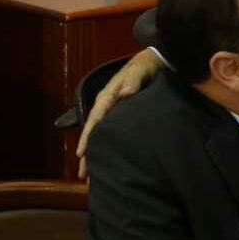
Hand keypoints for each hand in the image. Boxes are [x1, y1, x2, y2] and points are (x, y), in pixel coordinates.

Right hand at [76, 48, 162, 177]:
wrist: (156, 62)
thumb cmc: (146, 66)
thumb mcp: (141, 70)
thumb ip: (133, 80)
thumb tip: (123, 94)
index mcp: (108, 96)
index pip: (95, 119)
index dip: (88, 137)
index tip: (81, 154)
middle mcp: (107, 106)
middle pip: (95, 132)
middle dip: (88, 153)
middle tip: (83, 175)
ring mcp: (114, 112)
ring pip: (102, 136)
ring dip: (96, 155)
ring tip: (91, 177)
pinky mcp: (122, 117)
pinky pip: (112, 135)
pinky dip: (108, 148)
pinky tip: (108, 163)